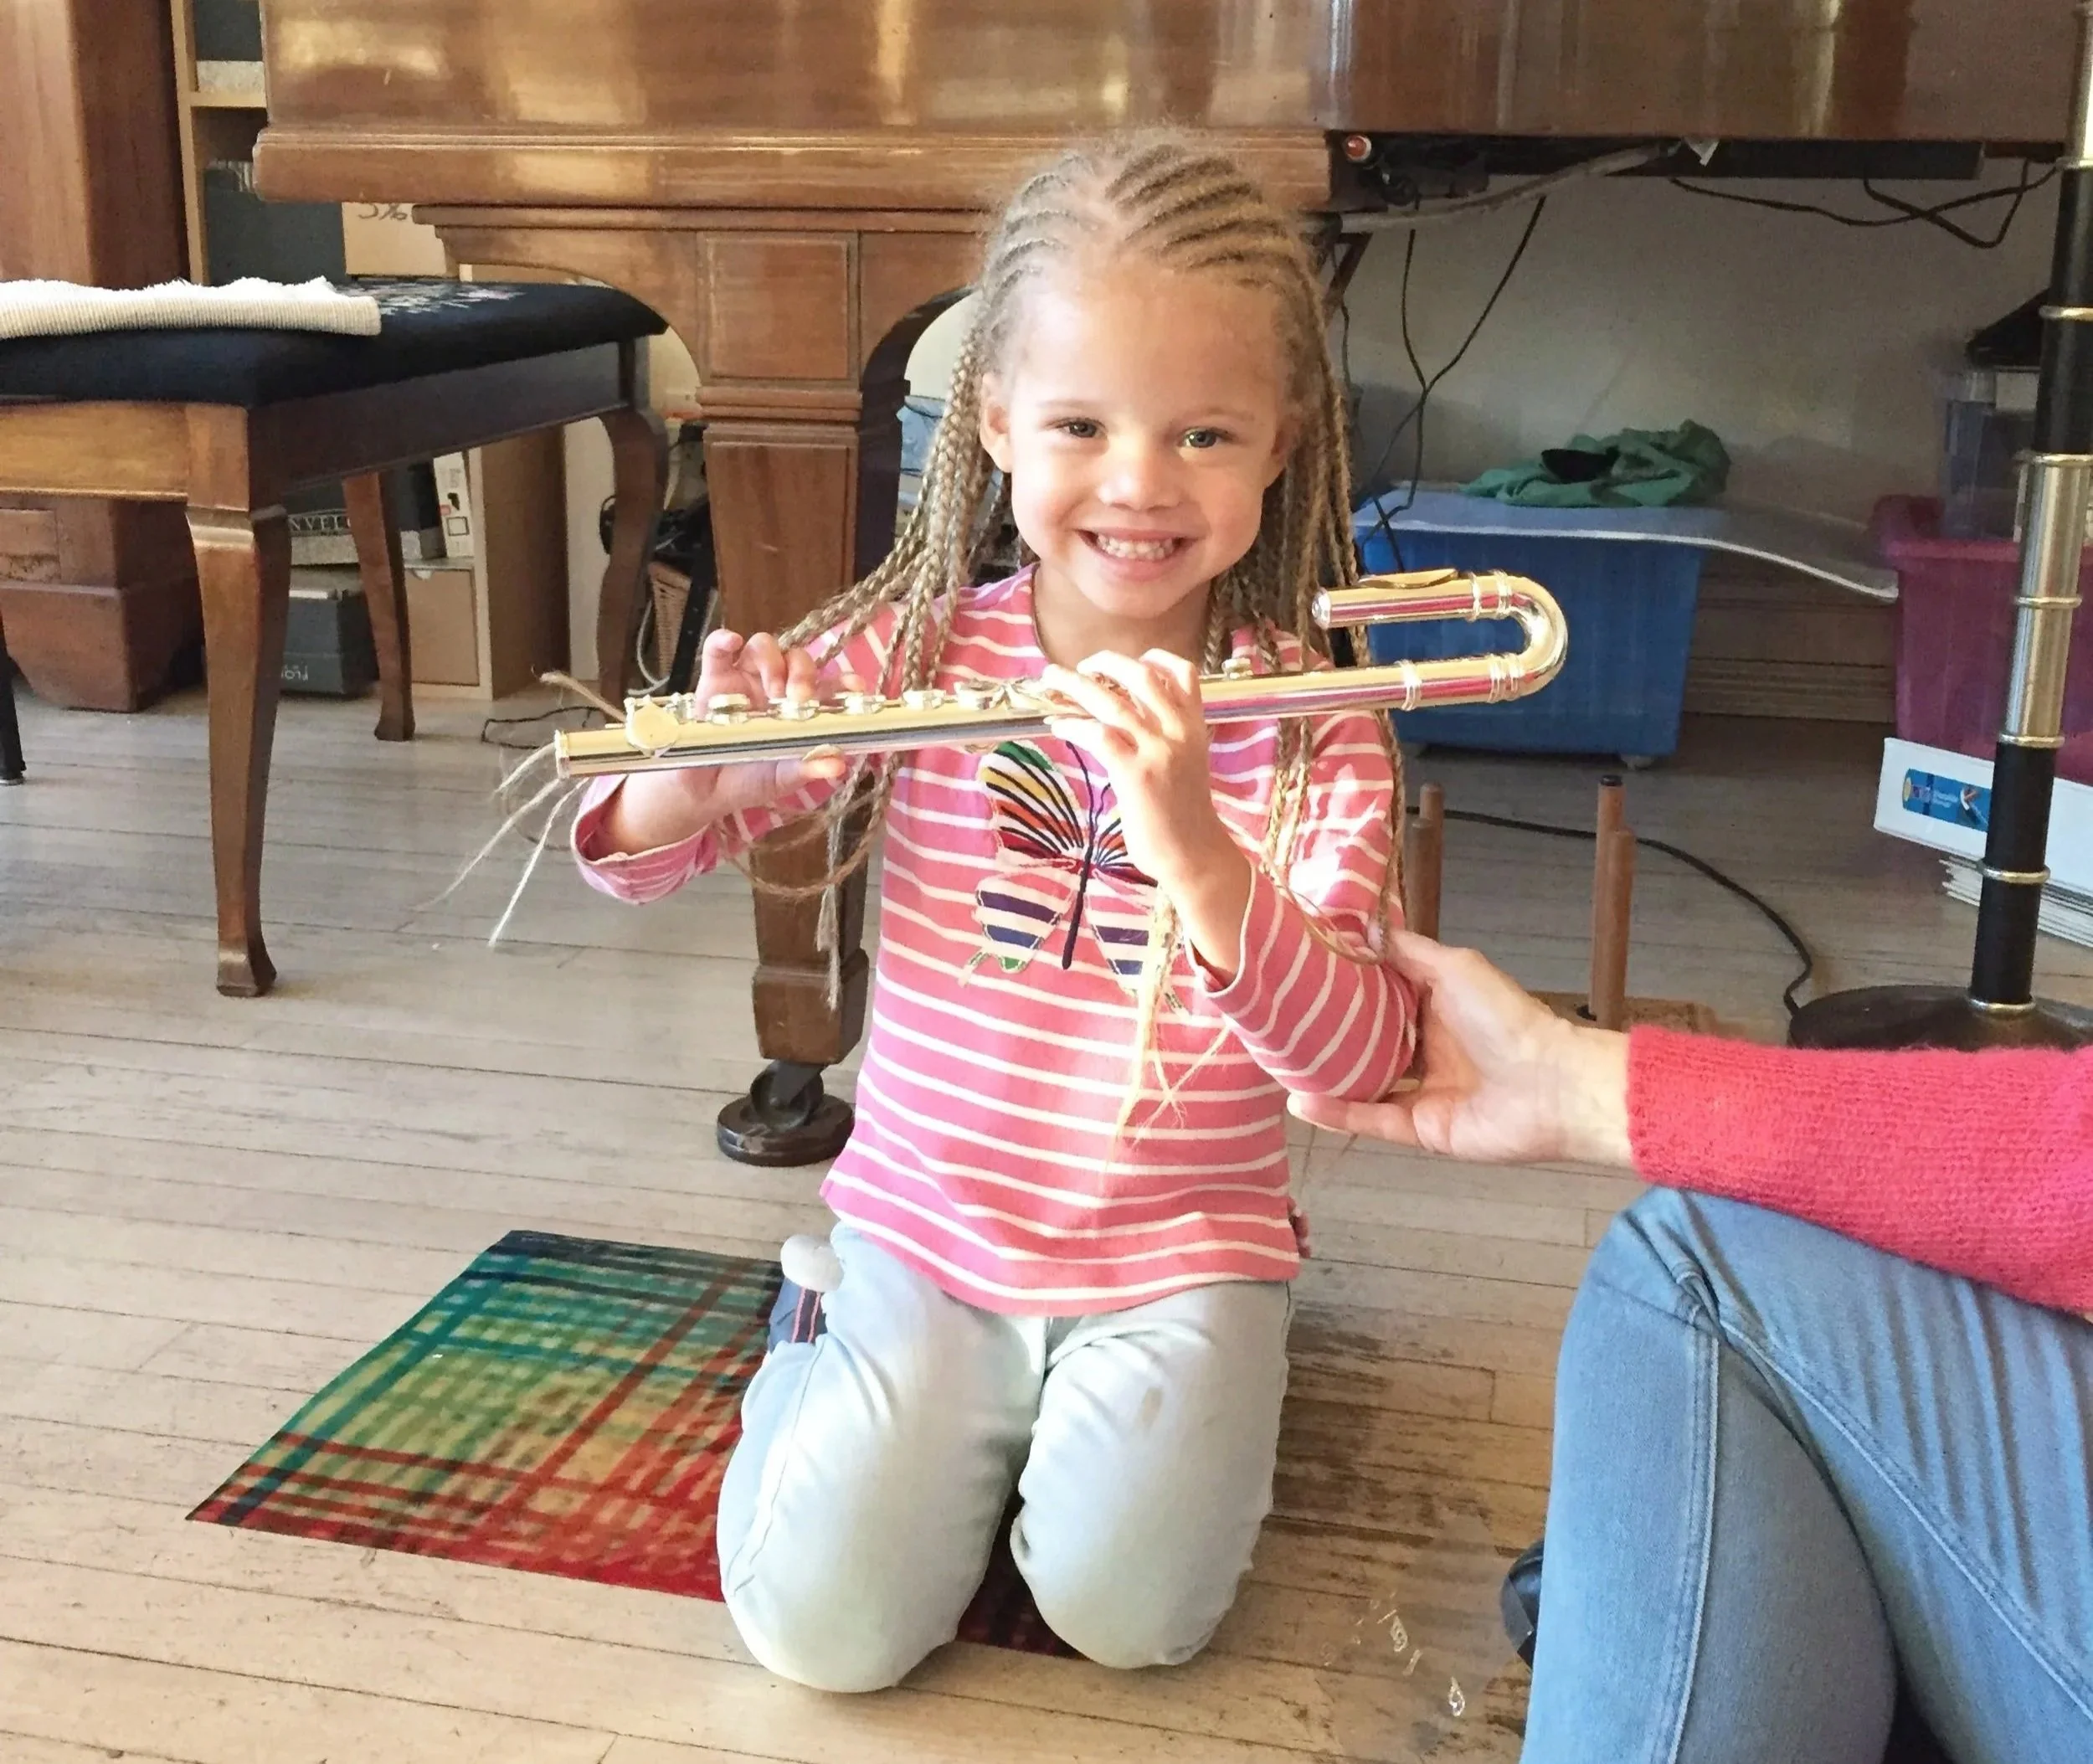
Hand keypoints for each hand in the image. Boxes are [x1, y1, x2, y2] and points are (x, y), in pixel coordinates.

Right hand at [597, 630, 860, 855]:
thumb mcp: (782, 777)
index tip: (856, 687)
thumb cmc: (748, 779)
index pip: (828, 687)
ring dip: (772, 660)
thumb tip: (838, 764)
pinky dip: (724, 640)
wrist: (704, 792)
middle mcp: (776, 688)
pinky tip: (732, 642)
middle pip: (797, 660)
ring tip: (771, 689)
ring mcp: (745, 679)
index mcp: (800, 710)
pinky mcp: (713, 678)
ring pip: (764, 647)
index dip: (844, 682)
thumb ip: (808, 767)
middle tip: (799, 699)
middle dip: (803, 674)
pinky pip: (718, 649)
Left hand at [1041, 649, 1251, 974]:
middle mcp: (1180, 732)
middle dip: (1105, 662)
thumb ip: (1162, 738)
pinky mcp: (1136, 775)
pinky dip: (1073, 724)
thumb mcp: (1184, 765)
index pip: (1184, 672)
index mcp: (1195, 727)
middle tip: (1078, 667)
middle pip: (1141, 676)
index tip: (1129, 660)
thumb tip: (1121, 718)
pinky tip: (1057, 725)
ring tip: (1051, 680)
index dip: (1154, 658)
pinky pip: (1099, 735)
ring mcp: (1159, 752)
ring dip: (1075, 685)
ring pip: (1112, 701)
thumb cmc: (1183, 816)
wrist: (1194, 855)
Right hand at [1288, 930, 1633, 1169]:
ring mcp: (1422, 1091)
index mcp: (1435, 1007)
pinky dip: (1337, 1112)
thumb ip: (1407, 952)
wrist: (1550, 1087)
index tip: (1302, 973)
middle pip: (1366, 1041)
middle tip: (1279, 1021)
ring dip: (1324, 1075)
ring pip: (1362, 1082)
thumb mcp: (1454, 967)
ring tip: (1278, 1063)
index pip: (1379, 996)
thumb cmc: (1507, 1019)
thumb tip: (1362, 927)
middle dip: (1327, 1034)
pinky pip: (1371, 1120)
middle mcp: (1426, 1048)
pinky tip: (1300, 1101)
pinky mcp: (1421, 1129)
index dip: (1345, 987)